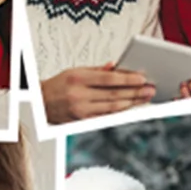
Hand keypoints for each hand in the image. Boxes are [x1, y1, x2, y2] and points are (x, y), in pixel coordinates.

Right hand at [39, 62, 155, 124]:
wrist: (40, 103)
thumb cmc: (57, 85)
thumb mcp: (74, 71)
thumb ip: (96, 70)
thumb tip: (116, 67)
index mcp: (78, 78)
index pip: (108, 79)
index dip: (127, 79)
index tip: (142, 78)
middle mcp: (79, 95)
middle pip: (113, 94)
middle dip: (135, 92)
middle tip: (150, 89)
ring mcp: (81, 111)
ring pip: (112, 108)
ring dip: (131, 103)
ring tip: (145, 99)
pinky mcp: (82, 122)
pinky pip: (106, 117)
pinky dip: (120, 113)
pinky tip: (130, 109)